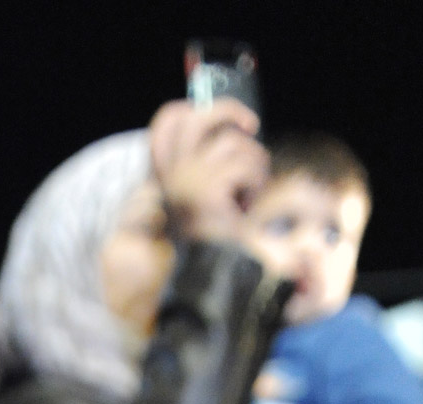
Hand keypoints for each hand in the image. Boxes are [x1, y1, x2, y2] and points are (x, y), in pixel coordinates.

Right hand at [149, 99, 267, 243]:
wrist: (208, 276)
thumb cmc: (214, 239)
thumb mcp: (208, 195)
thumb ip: (212, 163)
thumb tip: (237, 129)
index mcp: (166, 175)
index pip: (166, 124)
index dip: (189, 109)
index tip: (210, 119)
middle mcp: (173, 175)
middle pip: (199, 118)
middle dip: (230, 112)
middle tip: (252, 127)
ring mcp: (189, 182)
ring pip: (234, 143)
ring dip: (253, 164)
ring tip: (249, 192)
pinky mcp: (209, 192)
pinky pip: (246, 167)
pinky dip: (256, 184)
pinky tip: (247, 206)